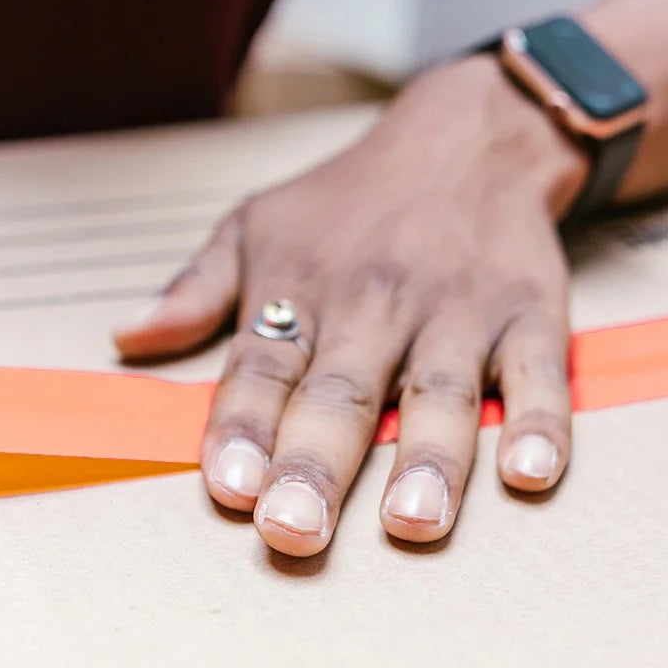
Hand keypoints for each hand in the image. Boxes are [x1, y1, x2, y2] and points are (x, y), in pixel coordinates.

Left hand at [115, 55, 588, 552]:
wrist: (467, 136)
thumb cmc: (346, 201)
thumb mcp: (255, 224)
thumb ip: (195, 290)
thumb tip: (127, 339)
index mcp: (301, 291)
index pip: (261, 368)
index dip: (241, 427)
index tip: (228, 488)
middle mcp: (376, 304)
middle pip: (341, 394)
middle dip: (316, 465)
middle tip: (296, 531)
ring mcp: (458, 311)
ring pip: (441, 392)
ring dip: (428, 459)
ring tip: (411, 523)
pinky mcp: (531, 313)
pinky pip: (539, 372)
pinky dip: (541, 421)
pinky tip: (533, 472)